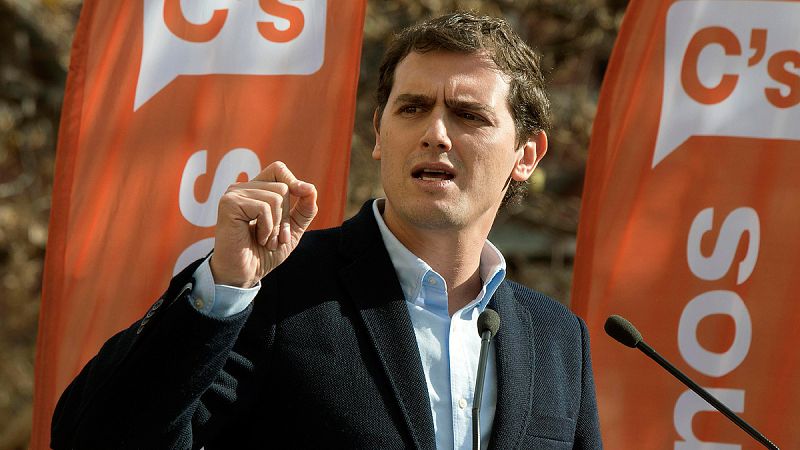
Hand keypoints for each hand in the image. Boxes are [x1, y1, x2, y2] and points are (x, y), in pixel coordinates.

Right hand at [209, 161, 317, 287]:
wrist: (246, 274)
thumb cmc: (265, 252)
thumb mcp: (292, 229)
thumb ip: (304, 209)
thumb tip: (311, 188)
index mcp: (256, 190)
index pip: (278, 169)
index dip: (293, 181)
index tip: (304, 195)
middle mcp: (243, 188)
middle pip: (282, 188)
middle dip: (285, 217)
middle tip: (275, 238)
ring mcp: (234, 194)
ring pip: (275, 198)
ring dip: (276, 226)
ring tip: (266, 240)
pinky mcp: (229, 203)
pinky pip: (264, 208)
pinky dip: (267, 228)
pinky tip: (258, 239)